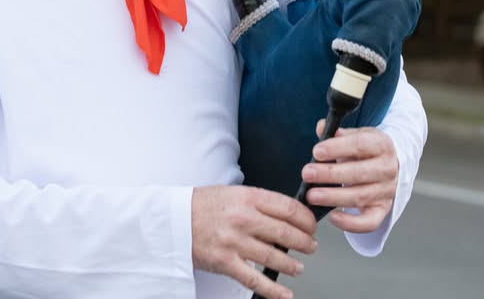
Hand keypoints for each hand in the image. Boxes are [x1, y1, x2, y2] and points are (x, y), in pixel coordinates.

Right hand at [191, 185, 316, 298]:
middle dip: (305, 242)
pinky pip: (254, 279)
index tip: (311, 226)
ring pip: (274, 257)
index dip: (306, 220)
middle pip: (286, 233)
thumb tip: (286, 217)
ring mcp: (234, 241)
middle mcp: (243, 218)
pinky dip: (273, 289)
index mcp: (247, 197)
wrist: (172, 219)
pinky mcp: (225, 262)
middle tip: (310, 247)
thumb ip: (258, 204)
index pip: (289, 208)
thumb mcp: (233, 193)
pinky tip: (285, 293)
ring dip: (292, 265)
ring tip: (298, 267)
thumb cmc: (202, 205)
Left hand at [301, 123, 398, 233]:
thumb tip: (321, 127)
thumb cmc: (367, 150)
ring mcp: (386, 192)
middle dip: (330, 174)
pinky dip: (351, 223)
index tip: (317, 152)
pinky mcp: (382, 210)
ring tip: (312, 195)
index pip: (360, 145)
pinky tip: (333, 217)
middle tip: (307, 174)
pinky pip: (369, 222)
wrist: (391, 166)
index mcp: (382, 145)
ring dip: (333, 197)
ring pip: (360, 196)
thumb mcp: (356, 135)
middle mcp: (387, 169)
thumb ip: (338, 133)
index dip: (338, 148)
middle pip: (359, 173)